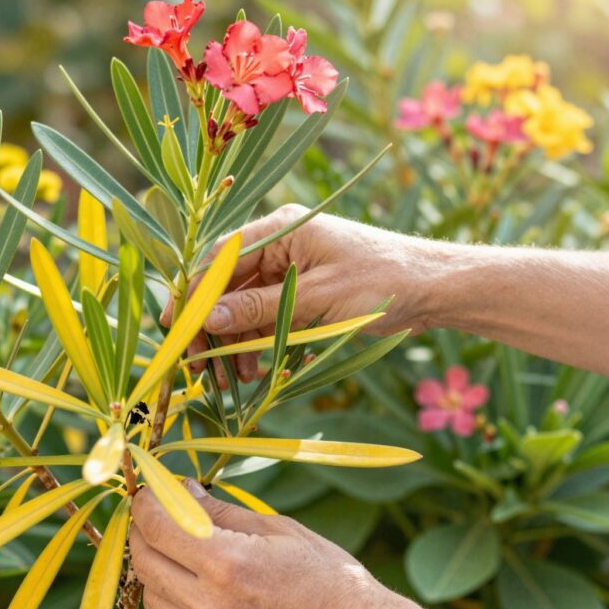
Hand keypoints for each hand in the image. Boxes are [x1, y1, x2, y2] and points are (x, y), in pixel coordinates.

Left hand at [130, 478, 392, 608]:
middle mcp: (210, 606)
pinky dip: (175, 604)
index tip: (149, 492)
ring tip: (179, 552)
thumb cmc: (330, 578)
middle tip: (157, 517)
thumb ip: (223, 513)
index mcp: (227, 564)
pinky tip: (198, 589)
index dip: (146, 504)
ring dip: (156, 570)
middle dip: (143, 534)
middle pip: (144, 563)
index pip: (156, 527)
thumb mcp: (279, 530)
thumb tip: (183, 491)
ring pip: (153, 599)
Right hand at [168, 206, 444, 386]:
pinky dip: (258, 343)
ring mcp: (290, 268)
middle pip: (224, 286)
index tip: (174, 330)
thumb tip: (206, 318)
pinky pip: (266, 317)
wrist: (434, 289)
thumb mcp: (315, 300)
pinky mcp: (302, 291)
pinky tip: (256, 370)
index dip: (191, 296)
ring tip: (236, 378)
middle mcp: (279, 244)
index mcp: (279, 230)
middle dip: (210, 328)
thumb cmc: (382, 282)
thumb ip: (259, 309)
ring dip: (234, 343)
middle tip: (201, 368)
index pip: (217, 260)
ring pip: (242, 307)